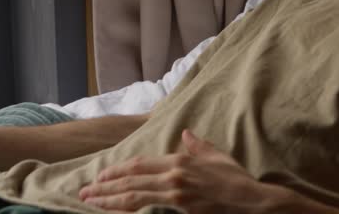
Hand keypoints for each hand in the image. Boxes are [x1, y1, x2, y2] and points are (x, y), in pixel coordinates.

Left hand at [79, 130, 275, 212]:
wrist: (254, 202)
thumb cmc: (236, 180)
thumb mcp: (216, 157)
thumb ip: (197, 145)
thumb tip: (185, 134)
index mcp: (180, 161)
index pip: (139, 165)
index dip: (117, 171)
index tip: (100, 177)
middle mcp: (174, 176)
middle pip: (131, 181)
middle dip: (105, 187)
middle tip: (84, 192)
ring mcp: (176, 195)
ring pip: (134, 197)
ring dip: (109, 200)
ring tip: (90, 203)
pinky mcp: (182, 210)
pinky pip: (148, 211)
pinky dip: (129, 212)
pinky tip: (115, 213)